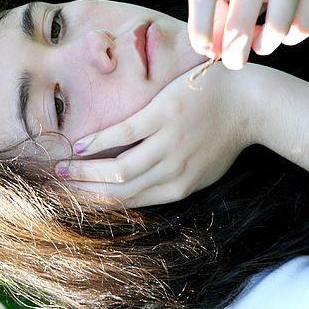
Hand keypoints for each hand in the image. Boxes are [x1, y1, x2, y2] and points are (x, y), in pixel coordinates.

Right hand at [55, 62, 261, 208]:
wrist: (253, 103)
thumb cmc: (226, 133)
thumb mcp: (201, 169)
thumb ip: (170, 178)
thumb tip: (138, 185)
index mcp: (179, 188)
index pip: (130, 203)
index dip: (98, 204)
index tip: (74, 202)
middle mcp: (171, 172)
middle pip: (118, 191)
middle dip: (83, 193)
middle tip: (56, 190)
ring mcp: (167, 144)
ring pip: (117, 169)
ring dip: (84, 172)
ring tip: (61, 170)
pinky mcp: (164, 116)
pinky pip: (124, 133)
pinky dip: (98, 142)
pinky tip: (79, 145)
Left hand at [188, 0, 308, 69]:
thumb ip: (217, 16)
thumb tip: (215, 52)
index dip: (199, 29)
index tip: (206, 49)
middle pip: (238, 25)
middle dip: (234, 55)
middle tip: (235, 61)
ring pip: (275, 32)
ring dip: (265, 46)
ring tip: (262, 39)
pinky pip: (301, 29)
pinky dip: (290, 38)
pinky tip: (286, 26)